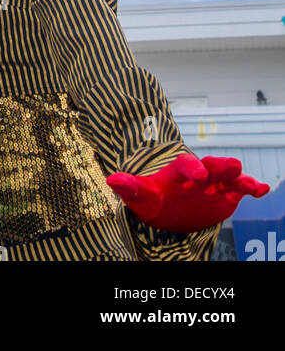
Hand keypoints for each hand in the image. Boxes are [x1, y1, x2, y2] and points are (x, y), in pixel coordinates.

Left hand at [106, 152, 269, 233]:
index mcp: (178, 172)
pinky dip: (251, 188)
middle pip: (211, 166)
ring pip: (229, 177)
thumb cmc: (155, 200)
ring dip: (238, 177)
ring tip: (250, 183)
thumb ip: (131, 188)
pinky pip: (241, 190)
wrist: (169, 209)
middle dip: (220, 165)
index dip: (192, 166)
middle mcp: (199, 175)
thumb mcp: (142, 196)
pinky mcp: (226, 195)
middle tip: (231, 165)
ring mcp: (214, 185)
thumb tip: (113, 180)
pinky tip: (262, 189)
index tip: (198, 173)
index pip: (185, 165)